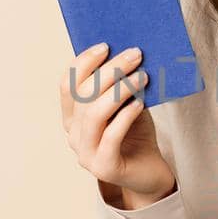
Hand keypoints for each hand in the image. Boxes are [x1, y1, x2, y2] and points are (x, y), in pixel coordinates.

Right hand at [60, 42, 175, 207]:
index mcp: (72, 117)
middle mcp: (73, 134)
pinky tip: (140, 103)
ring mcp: (85, 153)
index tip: (106, 46)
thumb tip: (128, 53)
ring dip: (119, 90)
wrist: (150, 172)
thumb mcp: (126, 104)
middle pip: (84, 95)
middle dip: (110, 70)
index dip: (84, 62)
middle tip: (135, 54)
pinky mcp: (104, 168)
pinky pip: (111, 136)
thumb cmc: (137, 134)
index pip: (68, 85)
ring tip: (142, 76)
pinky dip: (125, 115)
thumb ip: (120, 86)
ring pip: (95, 114)